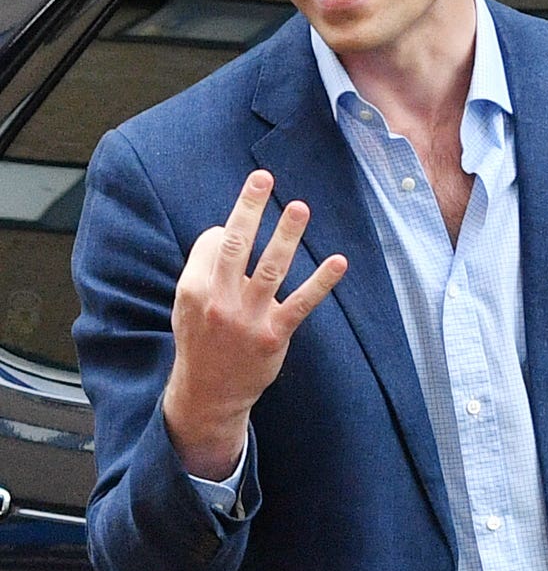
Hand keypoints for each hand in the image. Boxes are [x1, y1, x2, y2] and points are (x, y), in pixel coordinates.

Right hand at [163, 170, 346, 479]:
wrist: (208, 393)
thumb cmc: (200, 339)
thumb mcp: (186, 303)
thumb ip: (203, 268)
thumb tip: (227, 229)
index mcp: (195, 288)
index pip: (214, 242)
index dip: (226, 230)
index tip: (233, 230)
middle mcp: (220, 300)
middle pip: (237, 245)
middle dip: (250, 208)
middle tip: (263, 177)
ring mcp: (248, 318)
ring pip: (271, 268)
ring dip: (287, 235)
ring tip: (299, 208)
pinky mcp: (274, 334)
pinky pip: (301, 302)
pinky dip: (322, 281)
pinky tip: (339, 261)